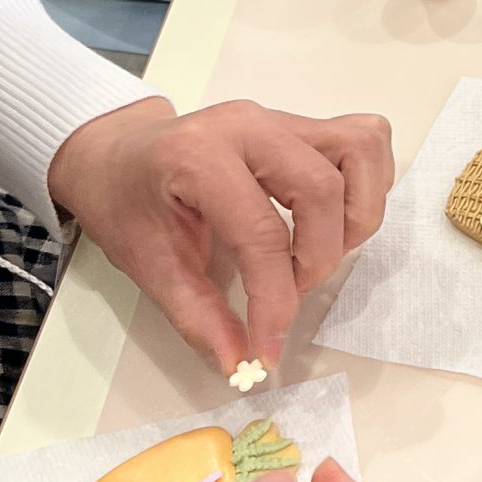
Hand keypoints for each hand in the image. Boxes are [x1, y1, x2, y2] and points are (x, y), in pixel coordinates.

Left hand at [48, 98, 393, 377]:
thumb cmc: (125, 201)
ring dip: (356, 216)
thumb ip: (198, 315)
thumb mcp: (147, 265)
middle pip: (323, 189)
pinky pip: (364, 142)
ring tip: (317, 251)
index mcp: (198, 157)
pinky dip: (366, 185)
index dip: (275, 299)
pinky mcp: (302, 125)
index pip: (261, 232)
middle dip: (318, 259)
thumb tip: (240, 362)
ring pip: (360, 152)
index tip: (269, 345)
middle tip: (288, 292)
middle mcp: (249, 126)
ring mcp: (281, 119)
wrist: (116, 154)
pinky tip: (332, 220)